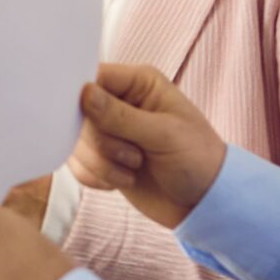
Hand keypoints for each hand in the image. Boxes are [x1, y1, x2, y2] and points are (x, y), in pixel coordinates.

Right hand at [68, 64, 227, 229]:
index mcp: (138, 84)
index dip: (80, 96)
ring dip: (100, 163)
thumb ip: (121, 115)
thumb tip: (83, 93)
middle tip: (134, 156)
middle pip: (78, 114)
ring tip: (134, 169)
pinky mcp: (101, 158)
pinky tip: (123, 180)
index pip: (93, 76)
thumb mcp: (164, 134)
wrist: (203, 202)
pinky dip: (96, 177)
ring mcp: (109, 132)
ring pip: (75, 142)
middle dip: (101, 142)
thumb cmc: (197, 159)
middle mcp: (119, 104)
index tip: (86, 120)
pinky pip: (77, 165)